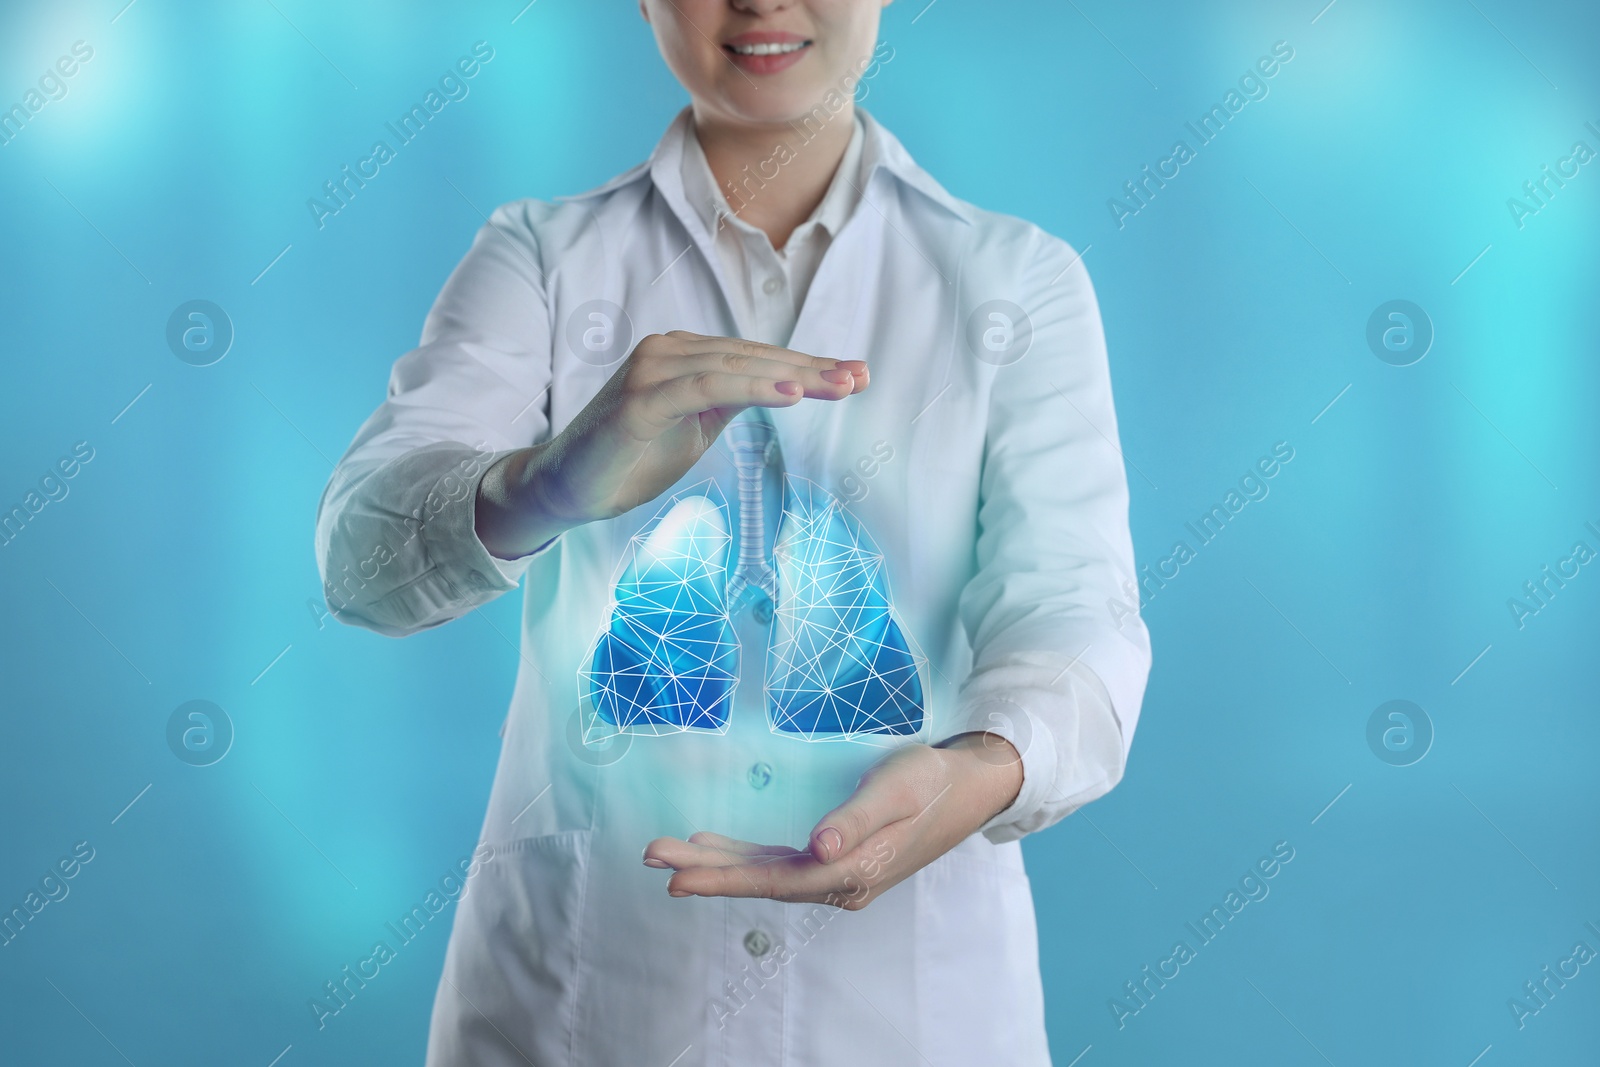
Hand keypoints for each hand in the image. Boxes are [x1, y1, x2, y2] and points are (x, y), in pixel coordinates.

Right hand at [476, 331, 867, 557]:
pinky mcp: (640, 398)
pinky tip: (790, 393)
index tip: (855, 376)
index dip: (807, 366)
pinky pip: (706, 388)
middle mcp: (669, 351)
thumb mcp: (693, 429)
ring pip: (736, 367)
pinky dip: (751, 388)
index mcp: (685, 356)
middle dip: (812, 368)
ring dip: (792, 376)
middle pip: (754, 357)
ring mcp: (652, 370)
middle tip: (861, 377)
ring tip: (838, 386)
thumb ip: (729, 404)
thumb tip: (782, 389)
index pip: (756, 357)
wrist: (562, 487)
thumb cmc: (627, 459)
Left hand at [642, 733, 1023, 909]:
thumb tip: (817, 849)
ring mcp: (839, 874)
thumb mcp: (895, 790)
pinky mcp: (838, 859)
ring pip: (766, 874)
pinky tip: (716, 849)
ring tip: (669, 853)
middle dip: (704, 869)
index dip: (721, 879)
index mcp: (852, 870)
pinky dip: (745, 859)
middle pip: (760, 881)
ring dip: (718, 864)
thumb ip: (854, 821)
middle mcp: (840, 881)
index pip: (773, 881)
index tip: (676, 876)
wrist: (969, 787)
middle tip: (651, 855)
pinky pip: (781, 865)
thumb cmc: (931, 781)